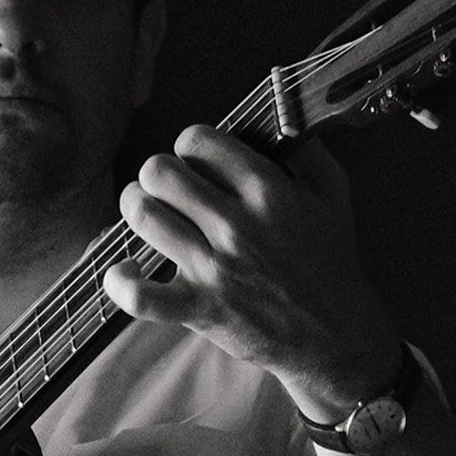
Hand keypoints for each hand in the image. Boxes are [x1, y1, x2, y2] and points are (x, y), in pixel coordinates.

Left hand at [104, 127, 405, 416]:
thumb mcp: (334, 195)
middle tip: (166, 186)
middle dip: (157, 172)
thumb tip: (277, 119)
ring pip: (144, 216)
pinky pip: (139, 295)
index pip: (199, 141)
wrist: (335, 336)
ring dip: (135, 207)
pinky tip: (126, 269)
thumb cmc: (330, 262)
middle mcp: (237, 225)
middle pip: (160, 172)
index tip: (196, 160)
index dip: (189, 144)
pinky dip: (120, 281)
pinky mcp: (199, 309)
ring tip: (147, 212)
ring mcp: (215, 269)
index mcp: (269, 191)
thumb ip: (306, 151)